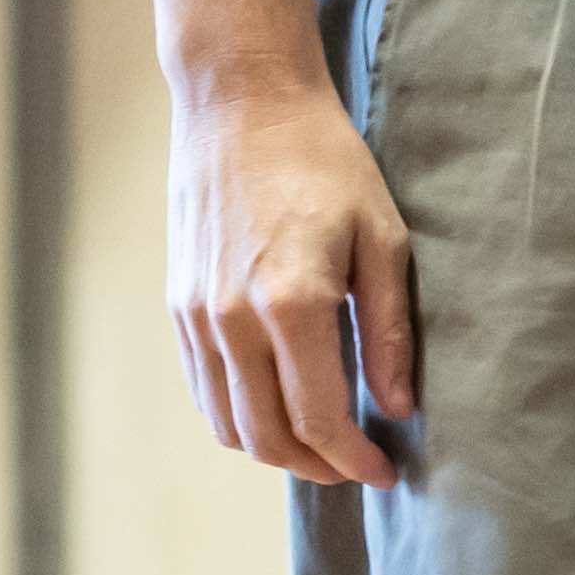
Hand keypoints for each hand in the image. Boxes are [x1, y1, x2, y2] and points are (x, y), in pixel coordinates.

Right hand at [165, 69, 415, 485]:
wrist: (242, 103)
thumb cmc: (325, 161)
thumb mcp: (381, 236)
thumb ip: (388, 330)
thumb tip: (397, 408)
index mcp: (291, 303)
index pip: (318, 420)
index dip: (353, 459)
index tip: (385, 471)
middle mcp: (232, 320)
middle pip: (267, 438)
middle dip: (317, 467)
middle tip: (357, 464)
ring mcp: (196, 316)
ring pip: (228, 424)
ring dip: (275, 450)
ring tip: (322, 443)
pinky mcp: (177, 306)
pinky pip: (203, 391)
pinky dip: (238, 417)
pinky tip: (277, 406)